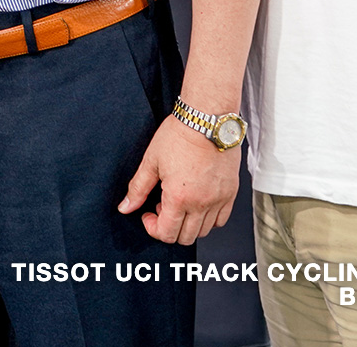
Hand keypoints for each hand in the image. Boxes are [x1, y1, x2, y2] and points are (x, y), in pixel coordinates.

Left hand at [117, 115, 238, 245]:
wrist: (207, 119)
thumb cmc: (179, 135)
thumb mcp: (151, 161)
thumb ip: (138, 188)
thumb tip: (125, 207)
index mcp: (178, 197)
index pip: (166, 233)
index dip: (153, 228)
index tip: (148, 214)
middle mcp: (201, 203)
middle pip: (186, 237)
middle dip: (169, 227)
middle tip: (162, 207)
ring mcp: (219, 199)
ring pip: (204, 231)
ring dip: (188, 224)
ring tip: (179, 202)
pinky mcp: (231, 193)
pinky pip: (221, 220)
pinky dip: (208, 219)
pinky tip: (198, 203)